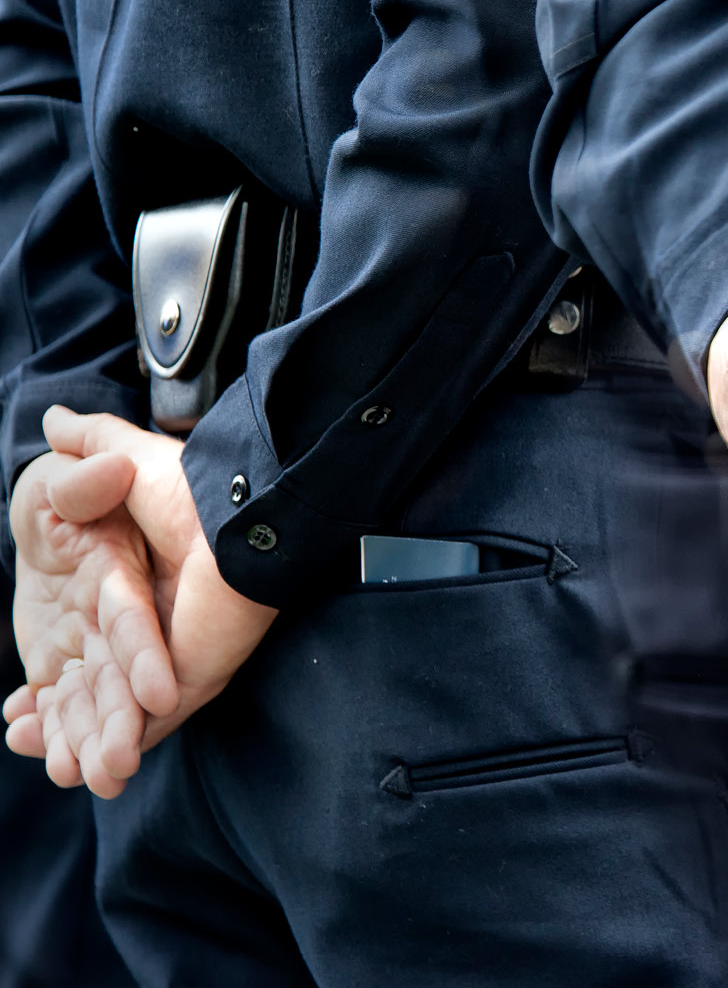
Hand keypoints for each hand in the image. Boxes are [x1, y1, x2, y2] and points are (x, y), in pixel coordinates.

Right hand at [5, 408, 276, 795]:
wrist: (240, 508)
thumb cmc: (192, 485)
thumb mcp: (126, 458)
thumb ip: (89, 451)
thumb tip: (56, 421)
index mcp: (132, 593)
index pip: (84, 650)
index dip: (50, 681)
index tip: (15, 707)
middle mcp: (156, 630)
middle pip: (97, 690)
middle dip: (62, 723)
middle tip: (18, 738)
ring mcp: (177, 656)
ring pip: (121, 714)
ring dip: (84, 742)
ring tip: (58, 770)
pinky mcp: (197, 675)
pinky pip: (151, 723)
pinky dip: (119, 741)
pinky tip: (84, 764)